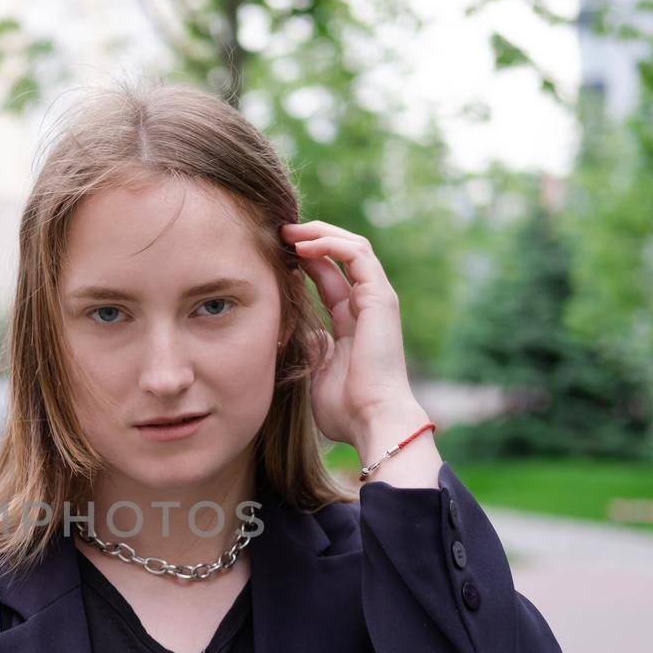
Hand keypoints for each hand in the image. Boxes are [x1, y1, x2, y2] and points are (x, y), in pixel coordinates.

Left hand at [280, 220, 422, 450]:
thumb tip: (300, 332)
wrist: (372, 420)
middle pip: (340, 256)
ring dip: (319, 234)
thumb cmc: (345, 409)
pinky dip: (331, 244)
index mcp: (351, 323)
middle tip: (278, 232)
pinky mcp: (380, 298)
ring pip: (352, 247)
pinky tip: (304, 246)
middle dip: (310, 239)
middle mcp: (366, 306)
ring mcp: (376, 300)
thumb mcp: (316, 372)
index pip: (327, 278)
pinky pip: (358, 255)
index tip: (272, 254)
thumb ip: (311, 348)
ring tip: (289, 232)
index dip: (301, 261)